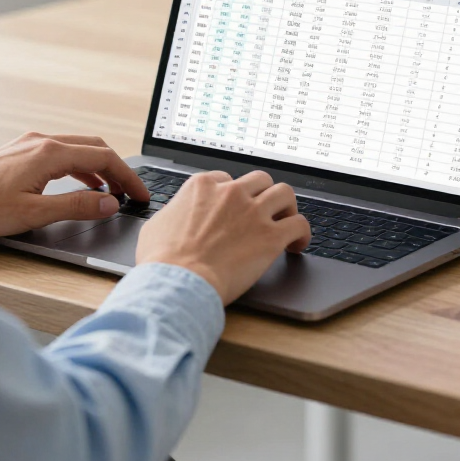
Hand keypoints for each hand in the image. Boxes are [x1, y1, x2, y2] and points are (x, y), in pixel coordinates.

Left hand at [0, 132, 148, 236]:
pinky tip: (79, 184)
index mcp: (49, 152)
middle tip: (131, 192)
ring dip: (98, 167)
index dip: (128, 177)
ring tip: (110, 191)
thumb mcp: (35, 213)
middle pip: (94, 147)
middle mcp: (40, 141)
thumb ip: (77, 207)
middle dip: (117, 169)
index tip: (140, 194)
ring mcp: (28, 144)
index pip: (104, 157)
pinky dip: (78, 166)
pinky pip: (59, 153)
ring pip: (76, 148)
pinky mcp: (18, 152)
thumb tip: (109, 203)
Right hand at [135, 170, 310, 304]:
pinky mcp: (271, 237)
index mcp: (204, 186)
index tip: (235, 208)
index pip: (228, 179)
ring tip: (285, 221)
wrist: (179, 282)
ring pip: (285, 193)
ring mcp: (254, 213)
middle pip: (260, 180)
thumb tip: (175, 215)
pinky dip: (302, 233)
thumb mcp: (157, 224)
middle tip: (264, 211)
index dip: (233, 195)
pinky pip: (299, 224)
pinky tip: (297, 244)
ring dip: (287, 207)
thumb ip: (174, 212)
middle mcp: (232, 193)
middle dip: (263, 194)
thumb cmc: (163, 260)